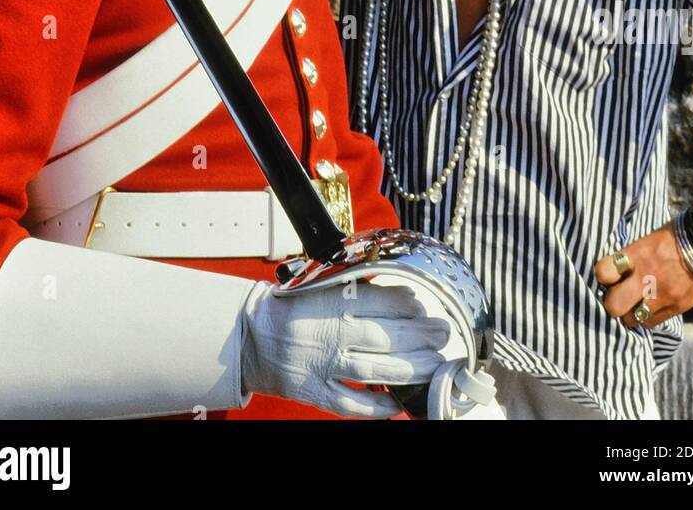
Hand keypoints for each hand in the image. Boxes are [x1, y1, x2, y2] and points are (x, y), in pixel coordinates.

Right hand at [240, 279, 451, 417]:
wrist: (248, 334)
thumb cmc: (288, 306)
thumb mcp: (320, 285)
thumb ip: (358, 290)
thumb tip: (404, 299)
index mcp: (329, 301)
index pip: (379, 301)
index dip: (408, 306)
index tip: (425, 307)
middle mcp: (329, 333)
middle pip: (385, 337)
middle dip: (421, 337)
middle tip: (443, 335)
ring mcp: (322, 366)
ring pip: (375, 370)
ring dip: (411, 369)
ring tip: (435, 365)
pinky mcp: (314, 392)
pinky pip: (350, 404)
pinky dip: (376, 406)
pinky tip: (398, 403)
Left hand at [594, 221, 692, 329]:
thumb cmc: (676, 237)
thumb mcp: (648, 240)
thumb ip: (632, 257)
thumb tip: (616, 272)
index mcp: (637, 255)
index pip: (603, 272)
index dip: (602, 276)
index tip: (608, 276)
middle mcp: (646, 278)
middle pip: (614, 305)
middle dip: (612, 303)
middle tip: (617, 297)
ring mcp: (661, 296)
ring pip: (631, 320)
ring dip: (629, 314)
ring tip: (634, 305)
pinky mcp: (676, 308)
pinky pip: (652, 323)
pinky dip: (647, 318)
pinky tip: (649, 309)